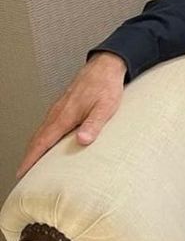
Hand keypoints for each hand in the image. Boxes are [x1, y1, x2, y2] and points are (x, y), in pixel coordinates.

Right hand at [16, 52, 126, 178]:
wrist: (105, 67)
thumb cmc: (106, 87)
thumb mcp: (105, 108)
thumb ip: (93, 124)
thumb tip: (82, 141)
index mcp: (65, 116)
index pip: (42, 142)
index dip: (31, 159)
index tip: (22, 172)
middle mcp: (58, 113)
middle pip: (37, 139)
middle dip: (29, 157)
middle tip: (23, 174)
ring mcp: (59, 109)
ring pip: (41, 132)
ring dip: (35, 148)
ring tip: (32, 163)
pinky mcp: (63, 107)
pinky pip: (48, 125)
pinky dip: (42, 138)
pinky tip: (47, 143)